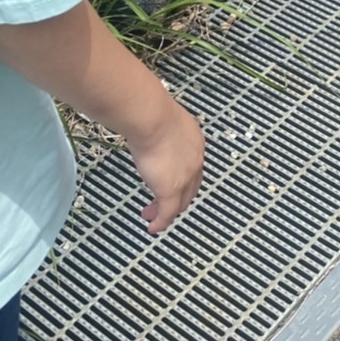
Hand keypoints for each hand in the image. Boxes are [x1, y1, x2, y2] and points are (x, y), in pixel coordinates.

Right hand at [125, 98, 205, 234]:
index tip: (168, 181)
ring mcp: (186, 176)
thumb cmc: (151, 113)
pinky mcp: (171, 189)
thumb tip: (144, 123)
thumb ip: (157, 128)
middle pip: (190, 186)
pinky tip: (153, 227)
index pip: (192, 165)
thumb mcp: (160, 120)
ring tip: (151, 215)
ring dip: (165, 210)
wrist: (152, 119)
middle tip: (160, 203)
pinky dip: (162, 222)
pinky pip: (168, 212)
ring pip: (180, 201)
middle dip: (175, 197)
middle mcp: (195, 160)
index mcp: (194, 141)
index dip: (183, 176)